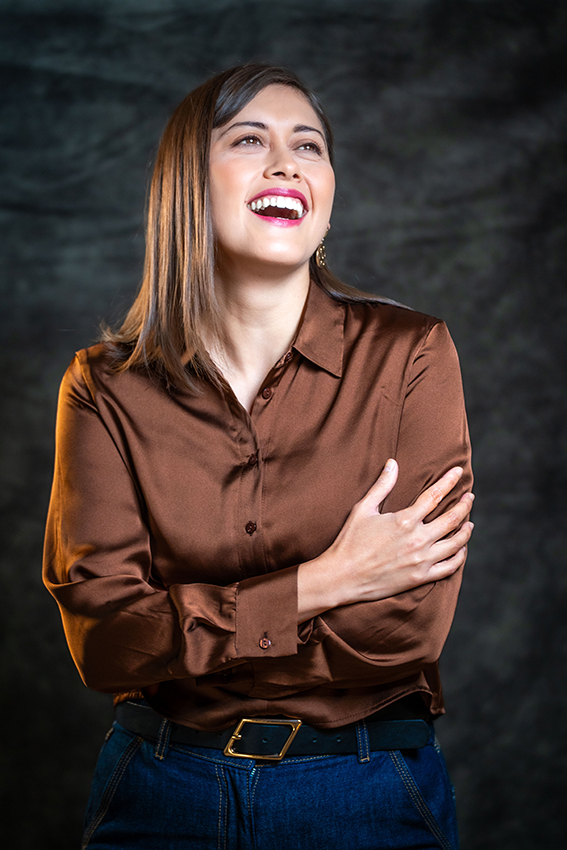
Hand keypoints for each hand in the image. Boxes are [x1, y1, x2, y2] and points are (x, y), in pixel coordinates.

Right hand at [297, 459, 473, 619]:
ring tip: (469, 522)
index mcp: (405, 520)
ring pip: (456, 543)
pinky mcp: (420, 578)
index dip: (449, 481)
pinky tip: (461, 549)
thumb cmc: (350, 541)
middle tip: (469, 497)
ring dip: (466, 530)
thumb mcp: (363, 509)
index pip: (435, 495)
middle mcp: (418, 540)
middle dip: (464, 505)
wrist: (343, 576)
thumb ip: (382, 486)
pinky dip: (460, 556)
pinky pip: (450, 567)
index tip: (458, 472)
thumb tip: (392, 463)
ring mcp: (421, 560)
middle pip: (452, 519)